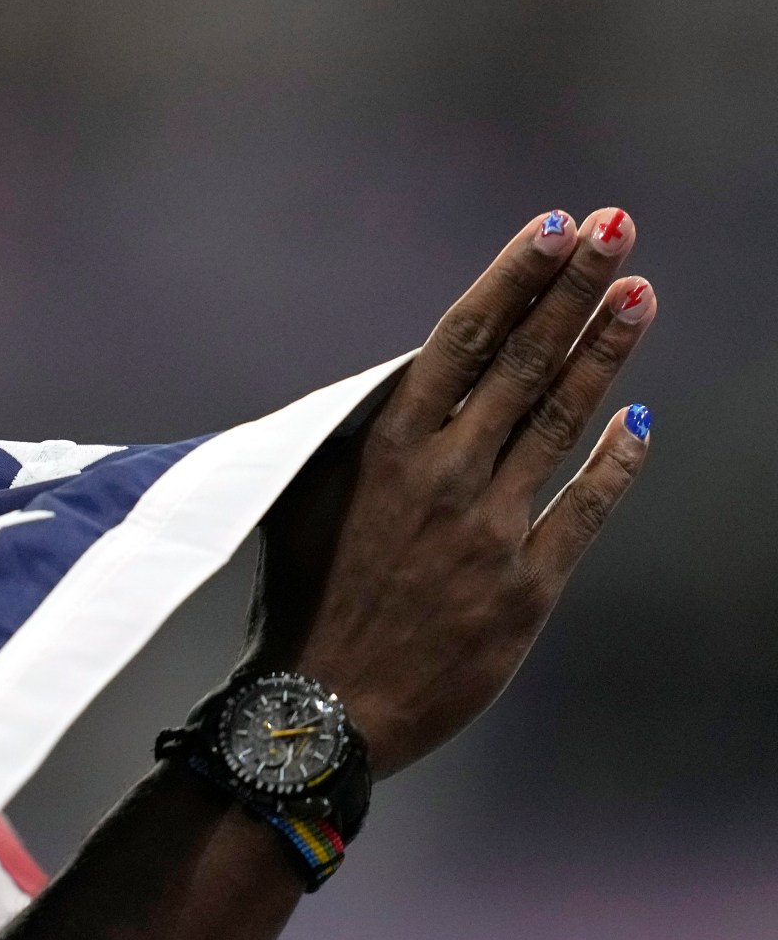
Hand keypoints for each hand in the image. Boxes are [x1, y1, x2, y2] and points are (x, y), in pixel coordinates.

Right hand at [248, 208, 654, 774]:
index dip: (512, 278)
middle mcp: (440, 477)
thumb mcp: (301, 503)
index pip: (461, 340)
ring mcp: (488, 532)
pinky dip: (616, 462)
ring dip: (602, 352)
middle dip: (572, 287)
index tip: (553, 225)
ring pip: (559, 421)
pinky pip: (584, 511)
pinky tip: (641, 417)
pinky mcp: (524, 589)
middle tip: (617, 225)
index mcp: (382, 450)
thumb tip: (407, 380)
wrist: (318, 713)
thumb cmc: (300, 606)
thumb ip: (353, 440)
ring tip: (639, 292)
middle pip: (521, 362)